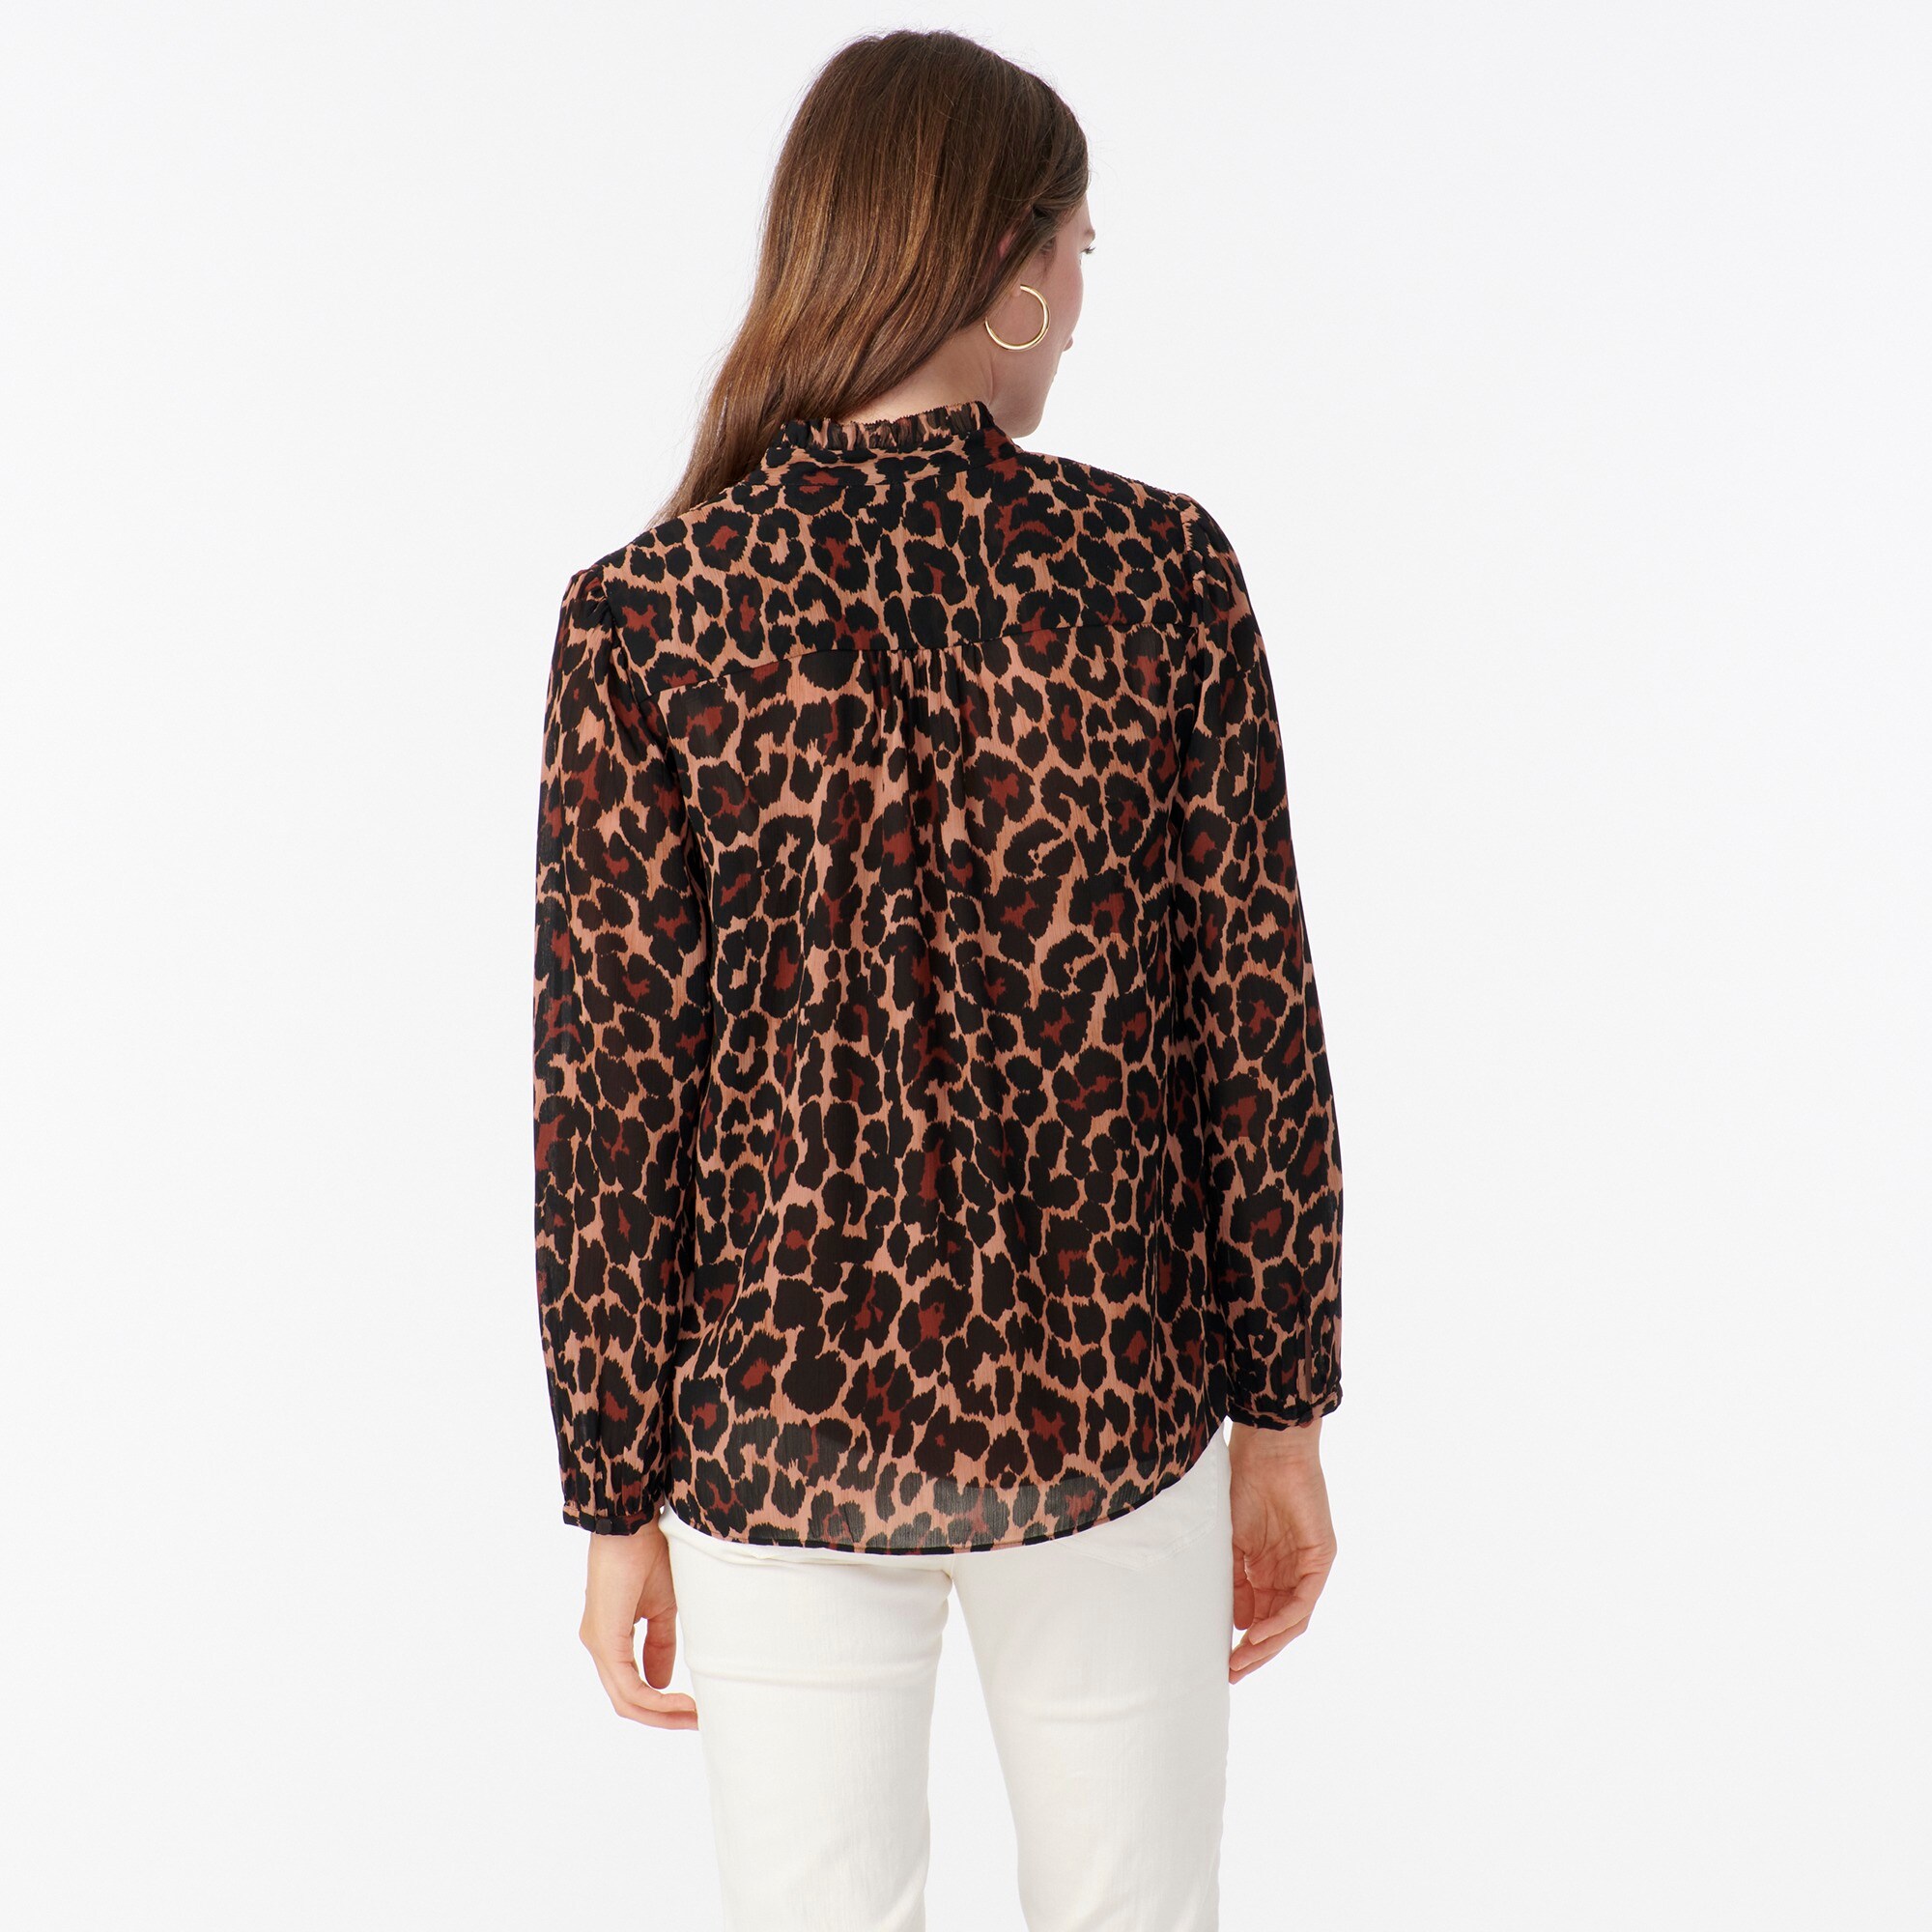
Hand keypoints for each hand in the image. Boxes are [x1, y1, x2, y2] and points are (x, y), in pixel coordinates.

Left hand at [581, 1519, 698, 1728]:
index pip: (631, 1685)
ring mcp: (598, 1644)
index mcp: (610, 1637)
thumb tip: (662, 1681)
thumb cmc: (647, 1554)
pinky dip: (654, 1700)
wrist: (632, 1524)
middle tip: (697, 1722)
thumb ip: (661, 1642)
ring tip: (694, 1716)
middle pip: (626, 1700)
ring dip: (661, 1714)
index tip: (694, 1708)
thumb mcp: (663, 1605)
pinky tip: (679, 1702)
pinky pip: (628, 1685)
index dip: (661, 1704)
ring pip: (625, 1699)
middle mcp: (598, 1645)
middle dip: (663, 1717)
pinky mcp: (605, 1640)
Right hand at [1226, 1417, 1336, 1681]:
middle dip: (1256, 1652)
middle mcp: (1289, 1573)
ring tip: (1242, 1660)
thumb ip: (1235, 1581)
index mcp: (1267, 1569)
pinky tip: (1258, 1632)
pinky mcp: (1320, 1559)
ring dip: (1268, 1644)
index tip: (1220, 1662)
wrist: (1266, 1451)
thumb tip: (1238, 1623)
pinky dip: (1281, 1620)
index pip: (1260, 1616)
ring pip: (1292, 1620)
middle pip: (1277, 1625)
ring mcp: (1306, 1567)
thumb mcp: (1230, 1542)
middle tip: (1231, 1673)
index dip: (1243, 1642)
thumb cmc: (1242, 1485)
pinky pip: (1303, 1600)